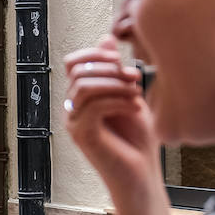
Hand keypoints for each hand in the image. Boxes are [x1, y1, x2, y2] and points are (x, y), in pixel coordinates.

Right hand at [63, 35, 160, 196]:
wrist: (141, 176)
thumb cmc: (138, 140)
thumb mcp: (130, 96)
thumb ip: (116, 71)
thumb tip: (106, 39)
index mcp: (81, 97)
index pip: (74, 62)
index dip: (98, 55)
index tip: (126, 66)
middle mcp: (72, 109)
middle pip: (78, 71)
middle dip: (110, 69)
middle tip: (137, 78)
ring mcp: (74, 123)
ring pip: (84, 87)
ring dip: (115, 85)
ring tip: (137, 93)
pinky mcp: (82, 136)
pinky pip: (93, 107)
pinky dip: (118, 101)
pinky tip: (136, 107)